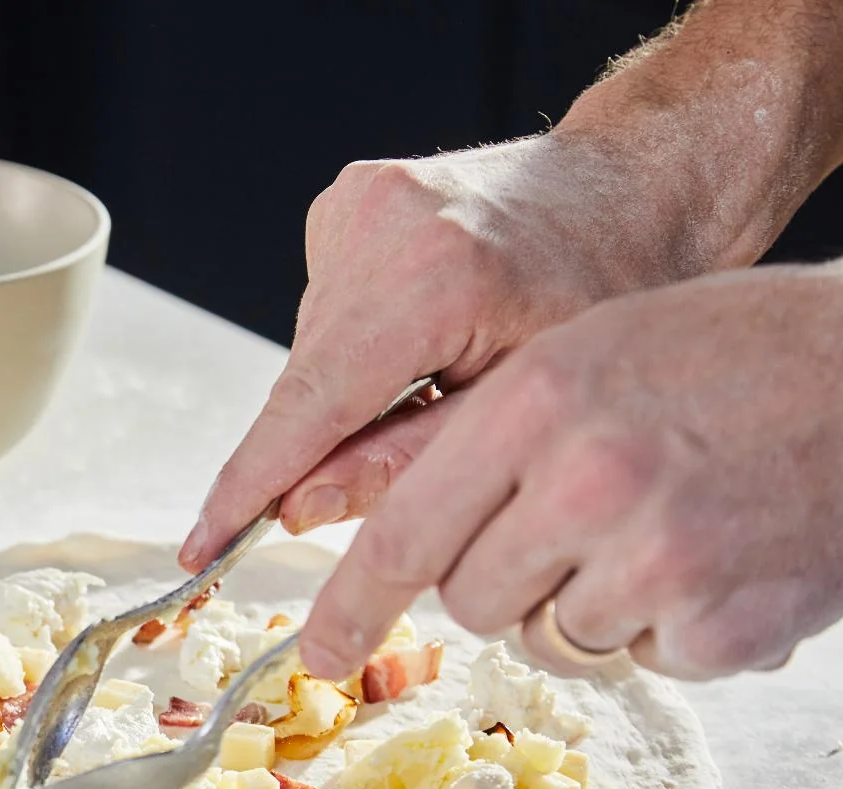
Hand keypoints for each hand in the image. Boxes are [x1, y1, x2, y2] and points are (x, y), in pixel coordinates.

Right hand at [179, 129, 708, 569]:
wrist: (641, 184)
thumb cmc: (613, 292)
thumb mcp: (526, 408)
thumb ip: (407, 466)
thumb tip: (297, 511)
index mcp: (431, 279)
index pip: (308, 409)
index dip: (249, 488)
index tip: (202, 549)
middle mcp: (377, 226)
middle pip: (308, 386)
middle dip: (336, 442)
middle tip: (420, 446)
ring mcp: (355, 204)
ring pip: (315, 353)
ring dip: (356, 391)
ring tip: (449, 371)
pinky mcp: (347, 200)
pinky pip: (329, 311)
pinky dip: (363, 344)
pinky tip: (430, 329)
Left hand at [298, 261, 842, 680]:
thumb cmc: (736, 355)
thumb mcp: (590, 352)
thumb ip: (482, 439)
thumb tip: (374, 528)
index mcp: (539, 400)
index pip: (406, 532)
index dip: (351, 603)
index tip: (320, 650)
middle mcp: (588, 481)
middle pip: (471, 598)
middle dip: (502, 579)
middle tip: (576, 524)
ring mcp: (658, 560)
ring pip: (549, 638)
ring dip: (586, 604)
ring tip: (662, 525)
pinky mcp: (721, 625)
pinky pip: (641, 660)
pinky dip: (668, 627)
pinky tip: (717, 557)